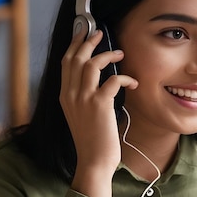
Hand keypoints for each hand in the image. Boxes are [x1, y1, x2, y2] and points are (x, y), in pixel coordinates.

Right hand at [60, 28, 137, 196]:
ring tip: (120, 54)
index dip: (75, 45)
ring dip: (108, 55)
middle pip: (76, 58)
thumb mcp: (80, 116)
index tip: (83, 35)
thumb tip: (98, 82)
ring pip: (92, 64)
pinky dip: (124, 77)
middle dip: (88, 42)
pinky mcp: (100, 105)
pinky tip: (132, 82)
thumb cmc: (92, 141)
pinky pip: (112, 80)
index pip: (66, 62)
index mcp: (64, 96)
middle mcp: (70, 95)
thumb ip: (83, 98)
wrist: (93, 161)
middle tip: (101, 34)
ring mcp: (84, 99)